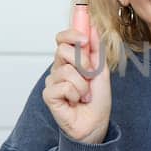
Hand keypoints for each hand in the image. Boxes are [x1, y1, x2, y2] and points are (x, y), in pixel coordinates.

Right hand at [42, 23, 111, 143]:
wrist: (96, 123)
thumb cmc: (97, 99)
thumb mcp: (101, 70)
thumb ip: (96, 49)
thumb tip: (92, 27)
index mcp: (70, 60)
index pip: (62, 38)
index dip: (71, 34)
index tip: (85, 38)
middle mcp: (59, 68)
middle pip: (63, 50)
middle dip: (83, 63)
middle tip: (90, 77)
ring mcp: (52, 81)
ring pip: (66, 71)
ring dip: (82, 85)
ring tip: (84, 95)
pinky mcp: (49, 95)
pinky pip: (63, 86)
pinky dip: (75, 95)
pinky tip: (75, 102)